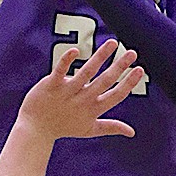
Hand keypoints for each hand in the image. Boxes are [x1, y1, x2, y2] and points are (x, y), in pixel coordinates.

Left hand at [18, 41, 143, 143]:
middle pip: (104, 81)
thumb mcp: (89, 129)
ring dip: (100, 57)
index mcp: (93, 109)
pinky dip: (67, 61)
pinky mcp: (52, 85)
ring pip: (86, 72)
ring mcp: (67, 92)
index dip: (129, 83)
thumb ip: (111, 127)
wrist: (35, 129)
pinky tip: (76, 50)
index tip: (140, 69)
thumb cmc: (64, 127)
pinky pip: (60, 71)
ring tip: (113, 43)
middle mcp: (82, 100)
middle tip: (132, 52)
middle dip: (119, 66)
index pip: (116, 95)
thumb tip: (132, 132)